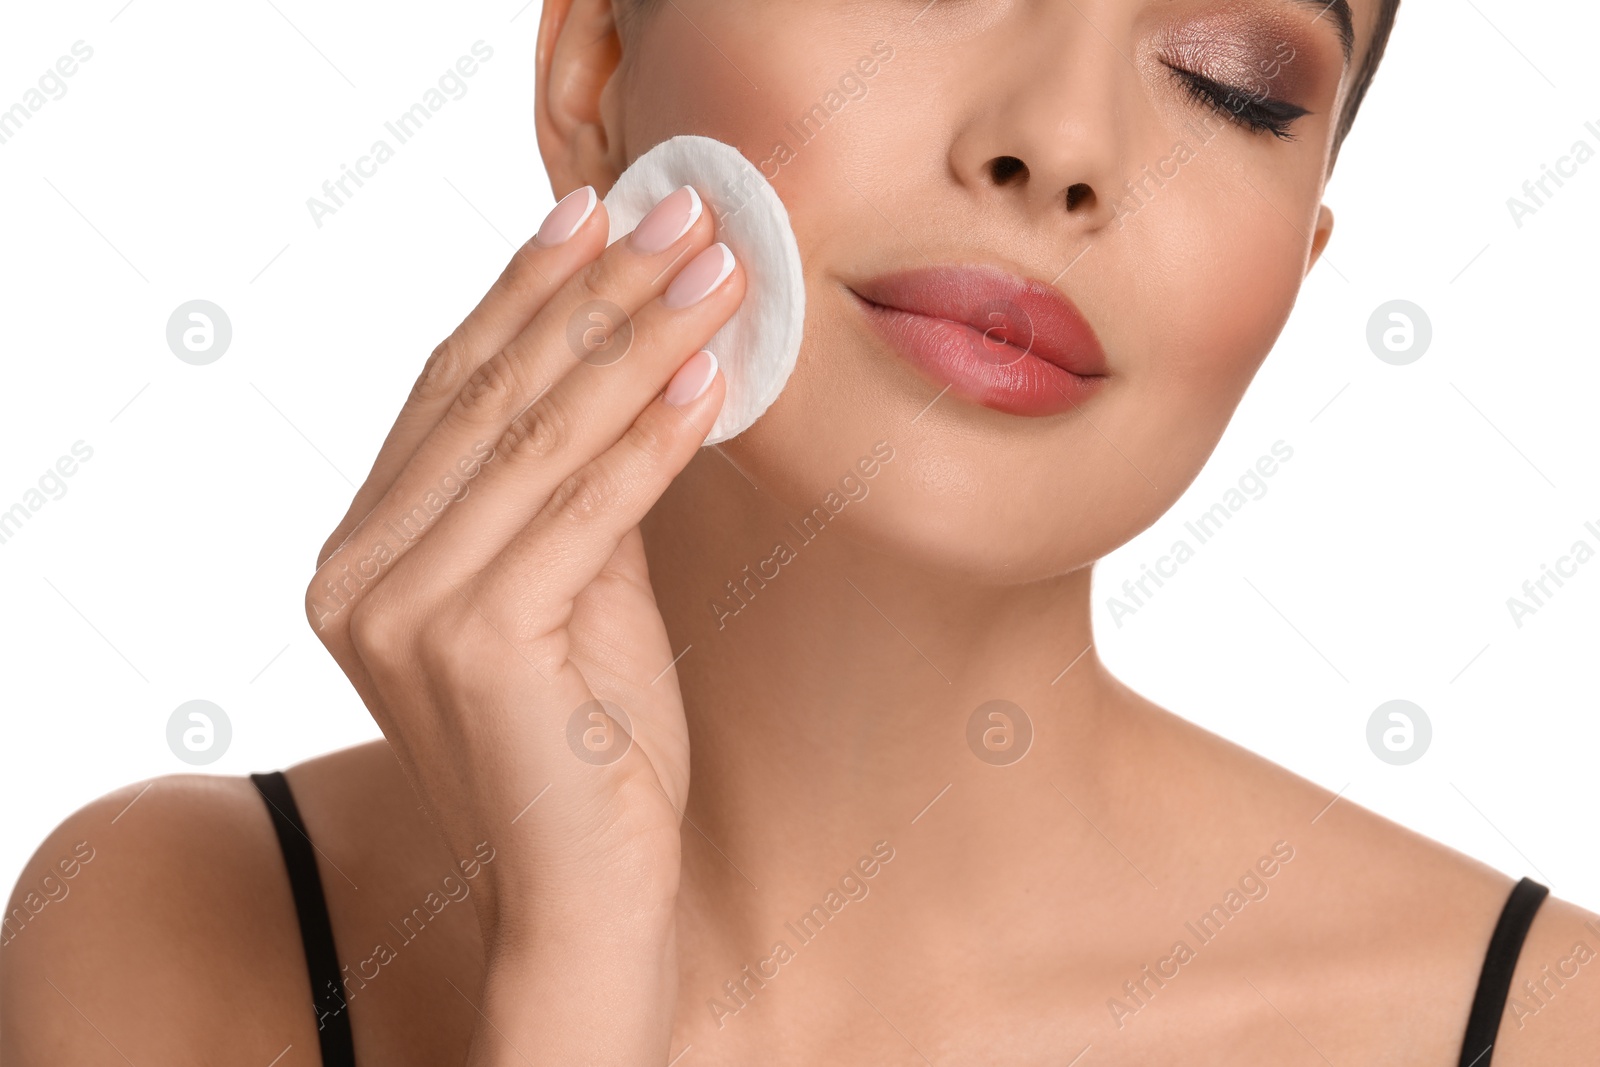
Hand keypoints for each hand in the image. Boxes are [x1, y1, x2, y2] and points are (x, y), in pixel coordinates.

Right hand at [305, 182, 738, 970]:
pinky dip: (653, 437)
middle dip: (595, 292)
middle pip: (491, 396)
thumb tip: (636, 362)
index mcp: (359, 557)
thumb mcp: (572, 595)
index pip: (448, 390)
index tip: (595, 210)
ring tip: (713, 270)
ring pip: (536, 437)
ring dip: (637, 340)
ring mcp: (397, 611)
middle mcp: (353, 576)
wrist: (590, 897)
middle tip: (681, 212)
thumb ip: (572, 492)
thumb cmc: (590, 749)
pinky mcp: (468, 642)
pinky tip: (709, 374)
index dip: (526, 291)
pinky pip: (584, 509)